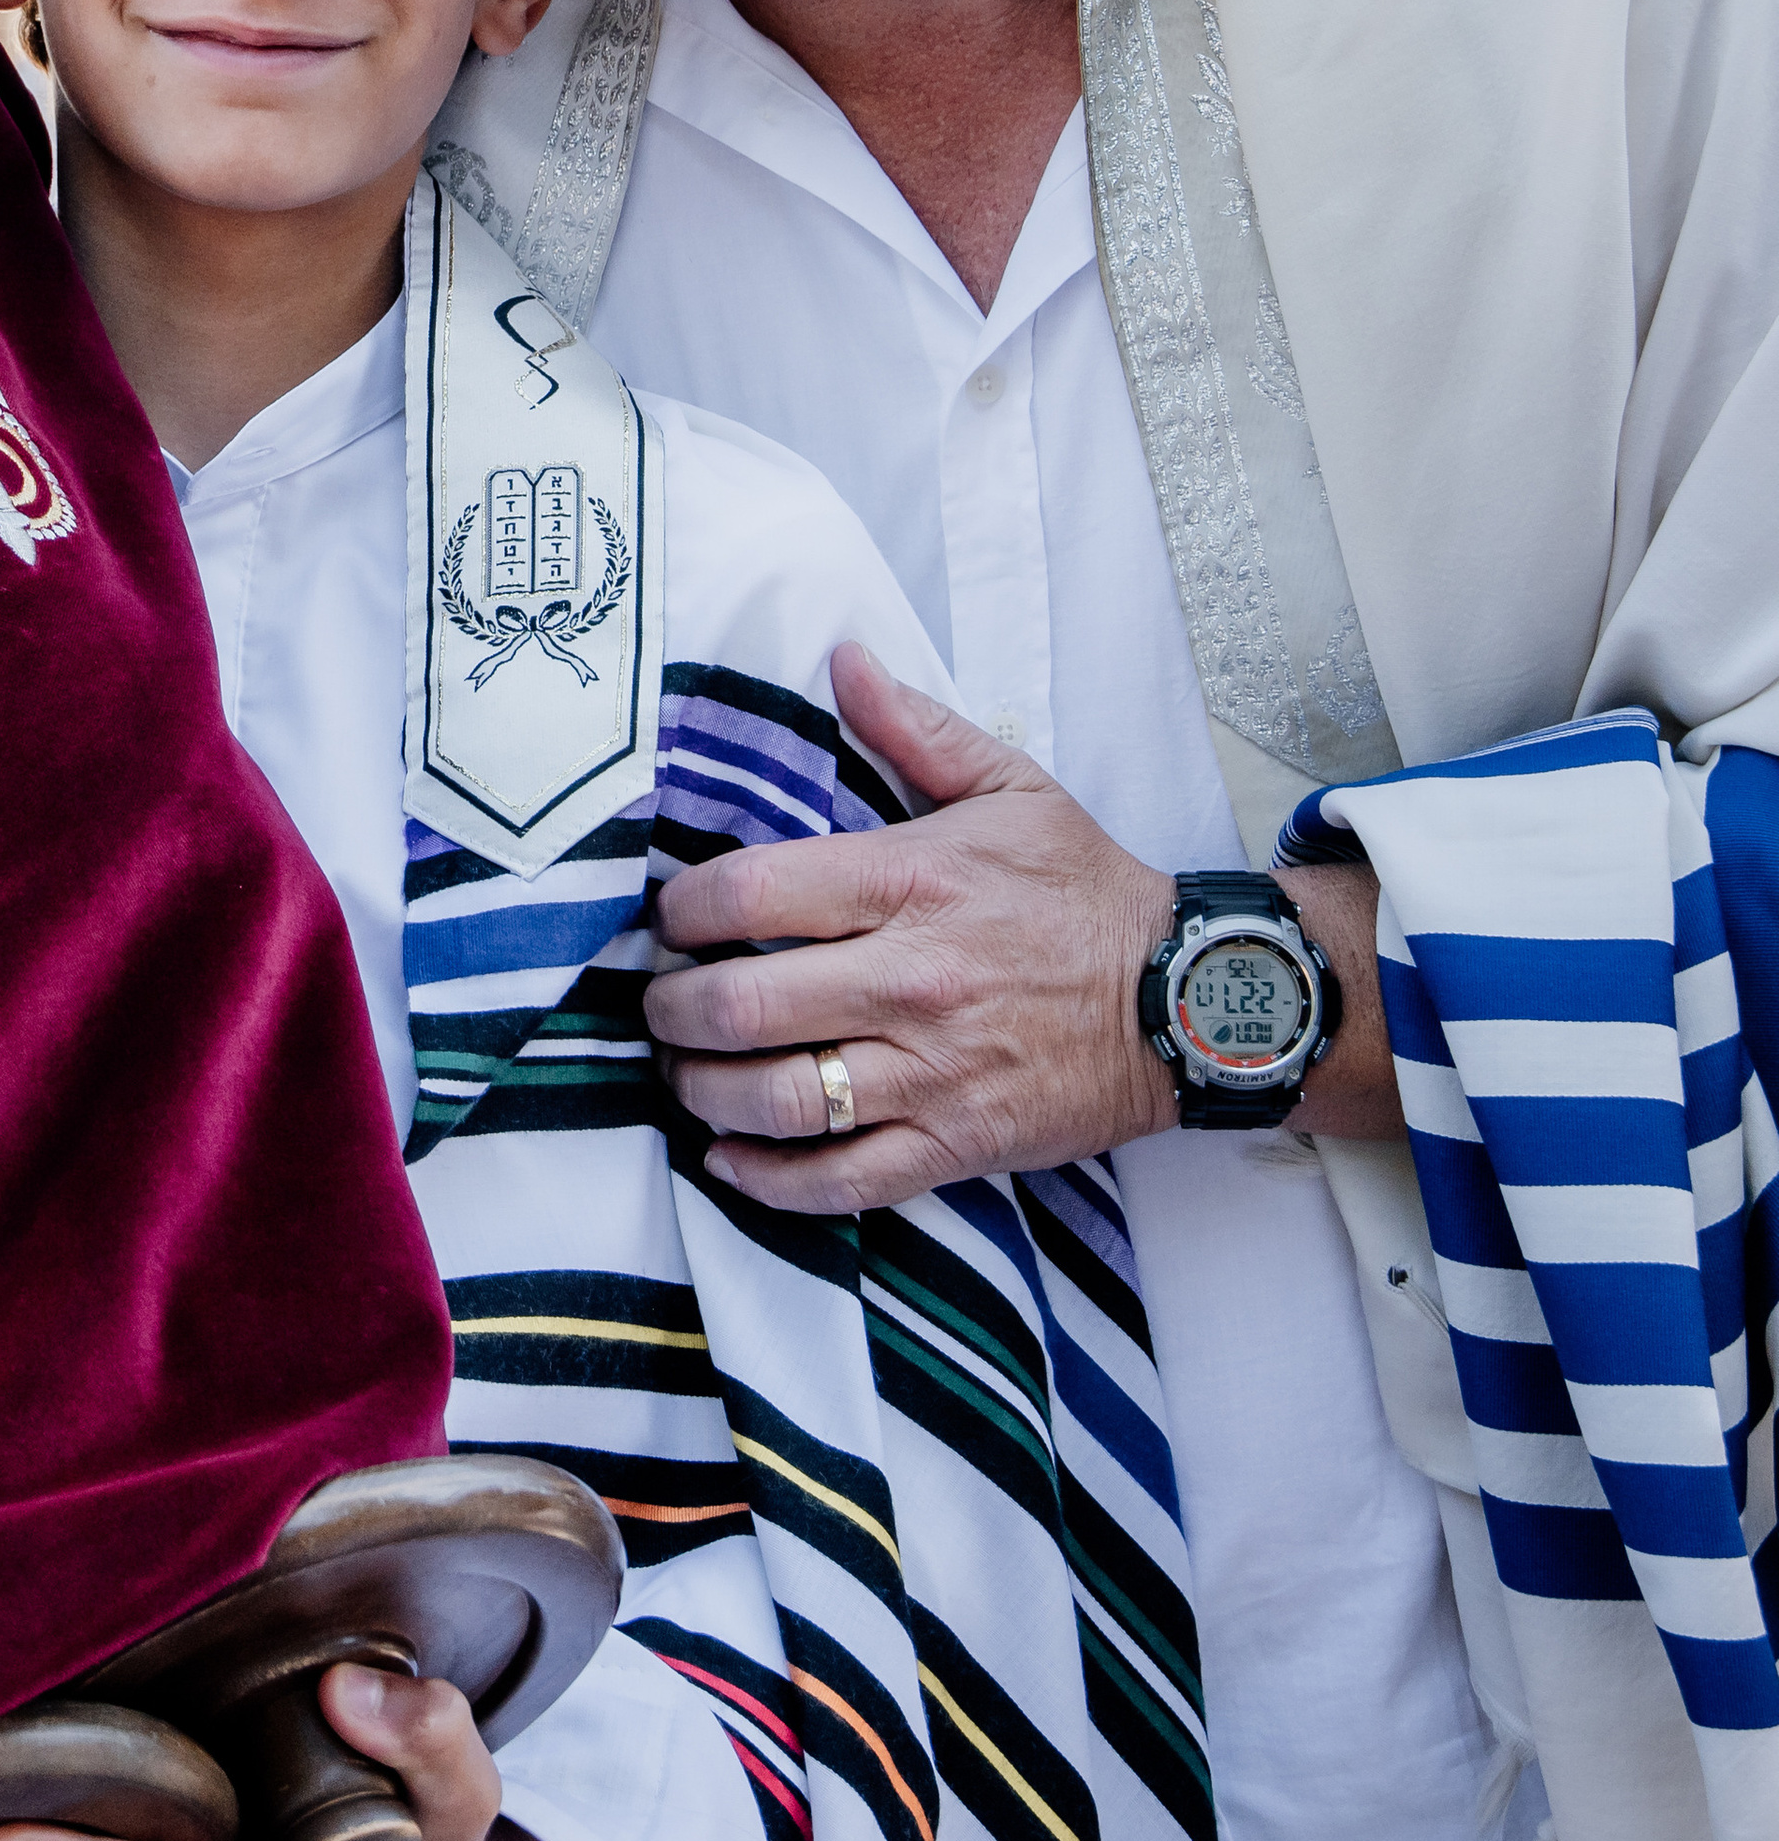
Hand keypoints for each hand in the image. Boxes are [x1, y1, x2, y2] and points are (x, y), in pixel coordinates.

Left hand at [645, 650, 1398, 1205]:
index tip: (668, 919)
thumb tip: (844, 659)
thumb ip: (914, 726)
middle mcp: (909, 979)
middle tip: (657, 1004)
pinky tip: (729, 1158)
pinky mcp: (954, 1144)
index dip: (682, 910)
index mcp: (911, 882)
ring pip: (777, 1099)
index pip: (752, 894)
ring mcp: (930, 1071)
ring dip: (703, 1093)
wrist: (1183, 1001)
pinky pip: (837, 1181)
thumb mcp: (1010, 787)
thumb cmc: (1084, 891)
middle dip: (672, 1009)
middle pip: (743, 1003)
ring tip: (684, 1075)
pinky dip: (767, 1180)